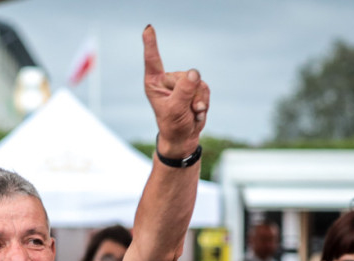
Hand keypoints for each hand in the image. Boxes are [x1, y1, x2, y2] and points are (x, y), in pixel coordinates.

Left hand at [142, 26, 209, 154]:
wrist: (183, 137)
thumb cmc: (172, 125)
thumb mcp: (175, 110)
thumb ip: (184, 91)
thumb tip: (194, 73)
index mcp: (155, 83)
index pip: (153, 61)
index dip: (151, 44)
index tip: (148, 28)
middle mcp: (167, 80)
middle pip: (186, 76)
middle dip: (190, 95)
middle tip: (185, 110)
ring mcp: (182, 83)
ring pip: (199, 82)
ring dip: (198, 101)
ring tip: (190, 113)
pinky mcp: (195, 87)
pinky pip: (206, 89)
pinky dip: (205, 102)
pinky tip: (196, 112)